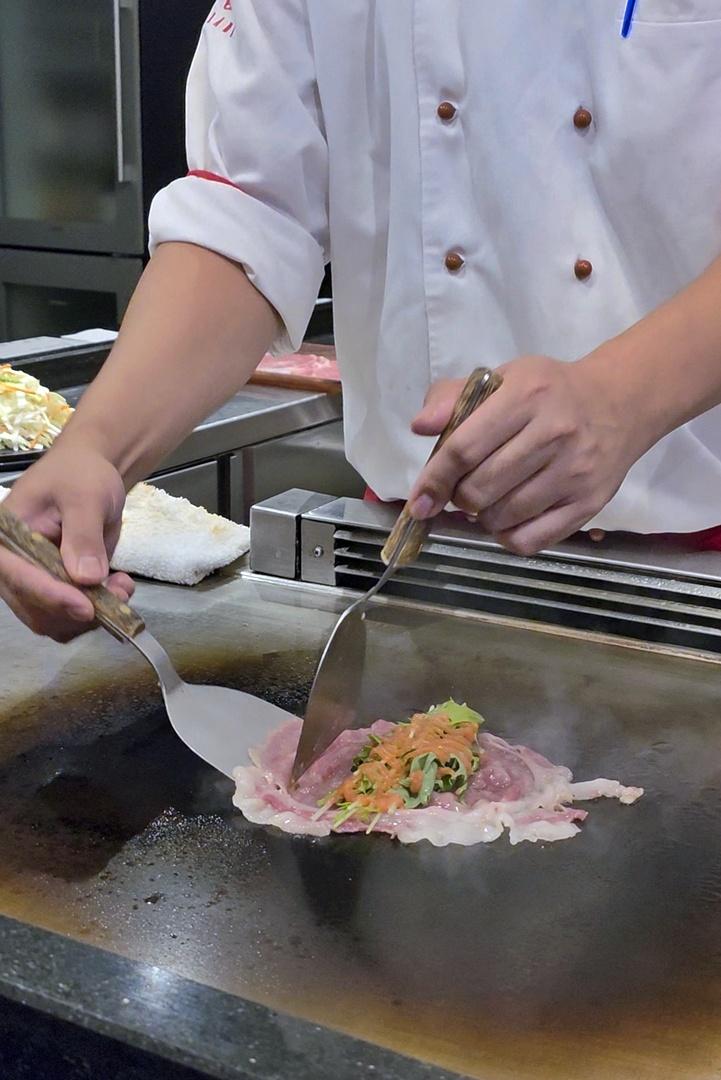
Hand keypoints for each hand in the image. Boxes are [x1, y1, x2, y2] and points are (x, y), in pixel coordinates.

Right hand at [0, 444, 133, 641]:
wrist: (91, 475)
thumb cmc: (80, 475)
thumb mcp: (85, 496)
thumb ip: (83, 535)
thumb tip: (86, 578)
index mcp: (5, 540)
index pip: (19, 576)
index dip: (51, 596)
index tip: (85, 607)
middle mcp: (13, 566)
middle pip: (35, 608)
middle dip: (78, 610)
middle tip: (120, 592)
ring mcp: (34, 581)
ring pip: (55, 621)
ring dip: (92, 615)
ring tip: (123, 587)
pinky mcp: (57, 589)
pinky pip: (72, 616)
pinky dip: (98, 612)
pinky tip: (119, 588)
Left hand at [408, 354, 651, 554]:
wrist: (620, 403)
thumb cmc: (549, 392)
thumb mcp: (503, 378)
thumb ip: (453, 398)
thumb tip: (420, 426)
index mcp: (526, 396)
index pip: (464, 449)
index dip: (434, 480)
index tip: (419, 500)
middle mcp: (554, 433)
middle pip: (480, 489)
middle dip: (459, 498)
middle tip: (463, 491)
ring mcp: (575, 472)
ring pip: (503, 517)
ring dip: (483, 517)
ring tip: (489, 500)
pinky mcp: (590, 503)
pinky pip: (531, 540)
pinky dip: (508, 537)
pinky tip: (508, 519)